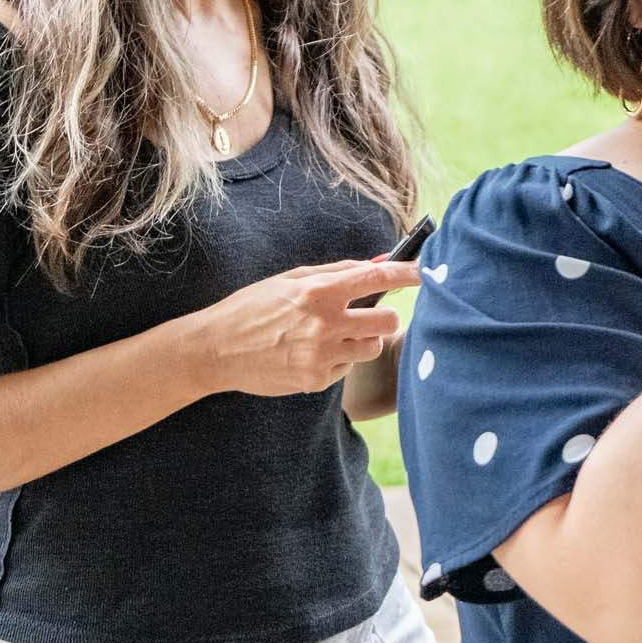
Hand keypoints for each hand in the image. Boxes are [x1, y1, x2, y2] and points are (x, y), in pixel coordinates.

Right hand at [193, 259, 421, 398]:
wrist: (215, 350)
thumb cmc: (253, 308)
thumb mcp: (291, 280)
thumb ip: (339, 271)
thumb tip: (381, 262)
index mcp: (317, 292)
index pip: (376, 278)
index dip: (408, 274)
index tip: (426, 273)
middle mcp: (323, 324)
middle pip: (388, 321)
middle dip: (386, 317)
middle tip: (370, 315)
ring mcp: (320, 356)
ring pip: (372, 348)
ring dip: (362, 340)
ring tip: (333, 336)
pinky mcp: (315, 380)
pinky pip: (347, 368)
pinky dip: (338, 360)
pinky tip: (311, 353)